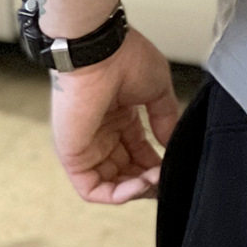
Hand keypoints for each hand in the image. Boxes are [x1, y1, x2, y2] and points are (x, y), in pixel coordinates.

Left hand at [48, 25, 180, 204]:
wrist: (100, 51)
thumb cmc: (125, 57)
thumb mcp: (157, 89)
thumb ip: (165, 118)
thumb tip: (171, 144)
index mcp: (120, 115)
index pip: (138, 151)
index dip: (156, 163)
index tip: (173, 168)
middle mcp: (102, 132)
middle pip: (126, 170)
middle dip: (148, 180)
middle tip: (166, 179)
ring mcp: (87, 145)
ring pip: (111, 184)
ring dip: (136, 188)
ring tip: (155, 180)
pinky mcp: (74, 156)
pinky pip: (93, 188)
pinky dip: (117, 194)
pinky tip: (139, 185)